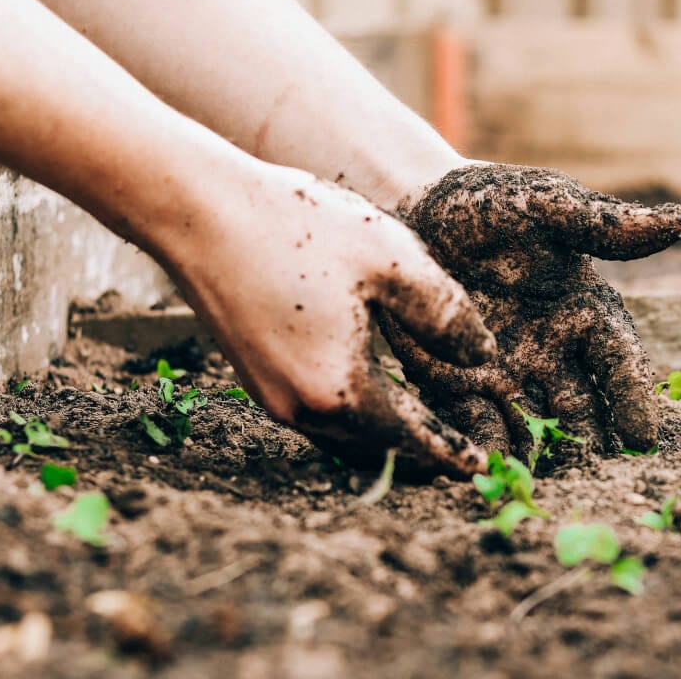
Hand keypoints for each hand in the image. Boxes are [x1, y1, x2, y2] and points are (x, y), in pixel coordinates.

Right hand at [165, 165, 495, 475]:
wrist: (197, 211)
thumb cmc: (297, 228)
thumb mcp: (392, 260)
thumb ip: (445, 314)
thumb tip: (483, 355)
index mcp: (340, 389)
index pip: (411, 438)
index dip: (450, 452)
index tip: (482, 468)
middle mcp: (300, 407)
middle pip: (376, 448)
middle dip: (421, 454)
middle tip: (460, 455)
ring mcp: (271, 395)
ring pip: (344, 436)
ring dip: (386, 439)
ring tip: (424, 431)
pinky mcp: (254, 375)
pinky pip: (318, 414)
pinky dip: (355, 416)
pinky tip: (373, 395)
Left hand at [380, 164, 680, 462]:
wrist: (413, 209)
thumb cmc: (488, 202)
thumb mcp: (544, 205)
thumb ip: (601, 223)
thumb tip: (677, 222)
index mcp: (584, 311)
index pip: (619, 360)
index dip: (633, 397)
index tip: (644, 437)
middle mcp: (553, 352)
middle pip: (582, 408)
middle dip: (591, 444)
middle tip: (597, 480)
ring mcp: (507, 373)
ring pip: (533, 426)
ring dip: (542, 458)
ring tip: (545, 490)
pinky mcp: (458, 384)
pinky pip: (476, 423)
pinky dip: (484, 448)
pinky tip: (486, 472)